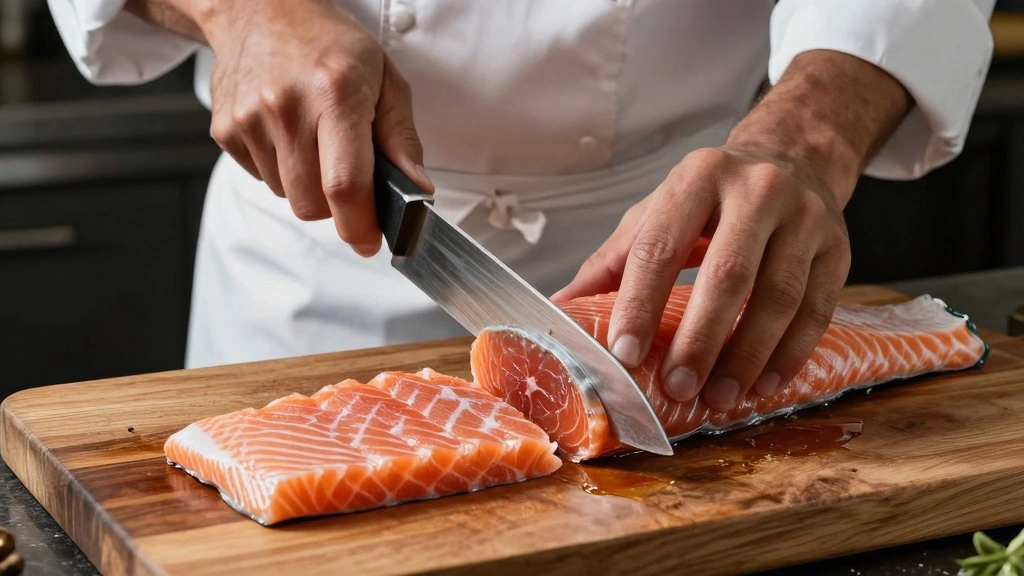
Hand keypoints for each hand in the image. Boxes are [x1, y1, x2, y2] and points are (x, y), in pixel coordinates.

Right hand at [196, 0, 432, 255]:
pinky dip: (281, 169)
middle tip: (346, 172)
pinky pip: (262, 178)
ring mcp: (250, 119)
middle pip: (312, 204)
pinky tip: (287, 132)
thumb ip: (403, 142)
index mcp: (335, 94)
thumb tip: (417, 193)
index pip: (345, 184)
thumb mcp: (386, 82)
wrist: (262, 9)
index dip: (359, 225)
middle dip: (336, 204)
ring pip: (287, 196)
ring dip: (307, 184)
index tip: (369, 241)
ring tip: (313, 139)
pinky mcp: (226, 130)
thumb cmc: (331, 44)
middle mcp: (287, 107)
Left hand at [554, 50, 910, 411]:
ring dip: (748, 356)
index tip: (625, 354)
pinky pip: (817, 309)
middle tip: (678, 387)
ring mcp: (805, 217)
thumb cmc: (709, 199)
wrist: (791, 158)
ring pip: (779, 297)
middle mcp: (756, 190)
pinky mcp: (839, 247)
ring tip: (720, 397)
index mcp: (697, 178)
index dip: (640, 303)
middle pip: (728, 275)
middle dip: (700, 339)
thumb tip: (559, 308)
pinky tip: (764, 383)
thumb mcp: (656, 213)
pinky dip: (790, 354)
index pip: (661, 246)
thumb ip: (612, 261)